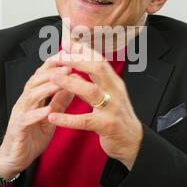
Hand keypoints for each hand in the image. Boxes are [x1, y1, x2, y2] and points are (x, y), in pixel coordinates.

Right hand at [0, 52, 72, 178]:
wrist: (15, 159)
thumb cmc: (32, 136)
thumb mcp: (50, 117)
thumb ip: (60, 102)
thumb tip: (73, 86)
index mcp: (32, 97)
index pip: (42, 76)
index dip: (53, 65)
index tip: (68, 56)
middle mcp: (24, 102)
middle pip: (35, 81)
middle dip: (51, 72)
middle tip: (68, 66)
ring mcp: (19, 114)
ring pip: (30, 96)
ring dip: (45, 88)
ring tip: (60, 83)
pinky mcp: (17, 128)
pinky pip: (26, 119)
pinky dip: (37, 114)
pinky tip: (48, 110)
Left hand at [48, 45, 142, 169]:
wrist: (133, 142)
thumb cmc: (117, 118)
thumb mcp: (107, 97)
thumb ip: (90, 84)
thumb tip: (73, 73)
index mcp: (114, 83)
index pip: (100, 60)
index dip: (84, 51)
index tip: (68, 44)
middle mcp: (115, 92)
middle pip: (98, 68)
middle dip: (78, 60)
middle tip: (59, 57)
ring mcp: (112, 108)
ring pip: (91, 91)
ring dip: (71, 83)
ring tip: (53, 78)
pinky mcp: (106, 126)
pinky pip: (84, 121)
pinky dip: (67, 119)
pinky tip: (53, 116)